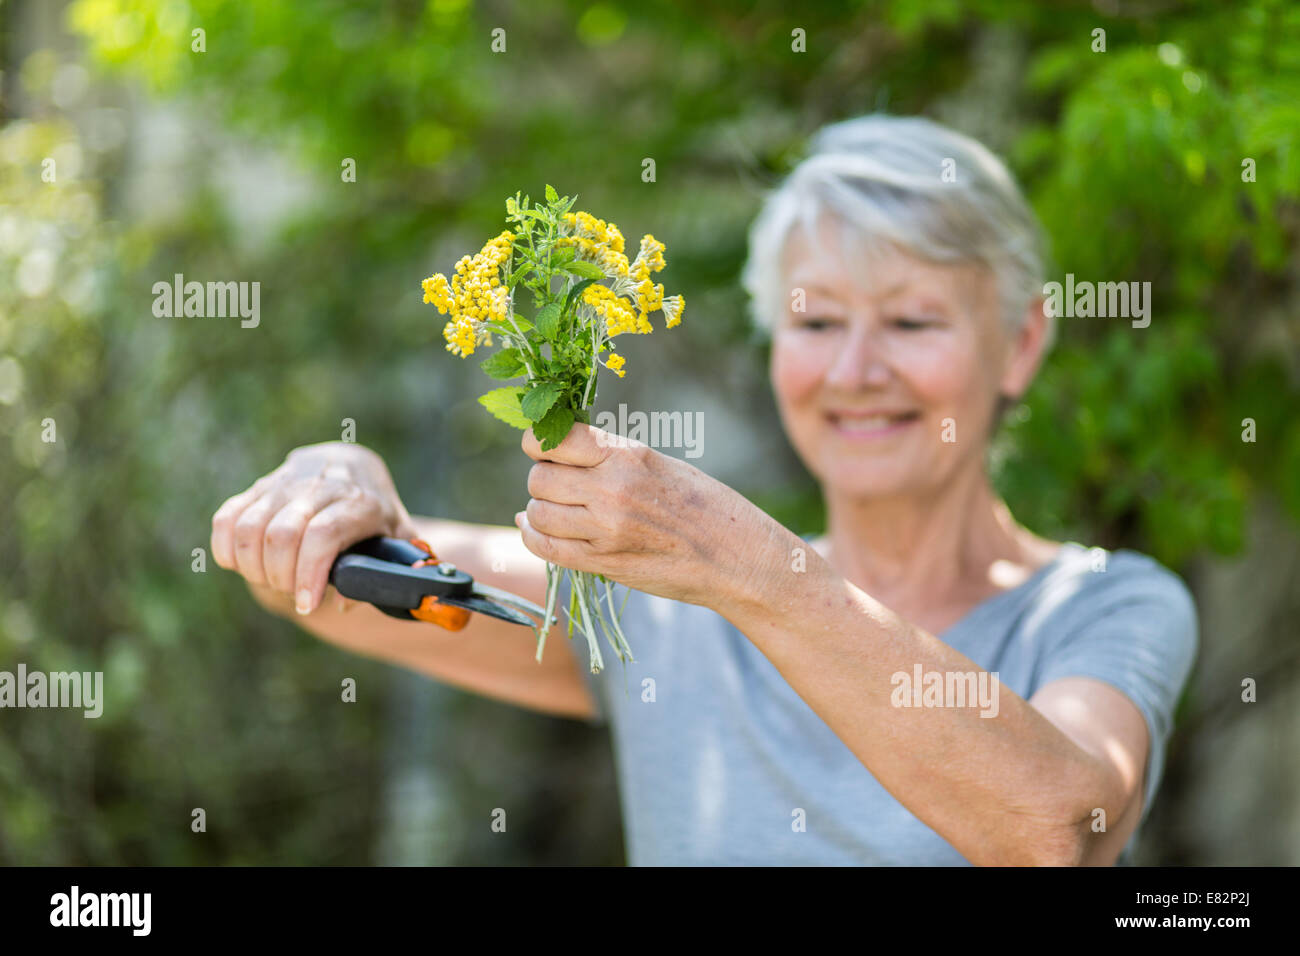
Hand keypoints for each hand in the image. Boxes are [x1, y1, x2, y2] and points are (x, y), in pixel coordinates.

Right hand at [211, 442, 416, 614]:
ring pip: (249, 527)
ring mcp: (286, 482)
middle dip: (281, 577)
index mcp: (361, 502)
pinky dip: (227, 549)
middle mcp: (321, 486)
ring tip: (273, 580)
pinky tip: (244, 565)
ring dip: (254, 567)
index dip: (309, 573)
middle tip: (294, 593)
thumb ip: (383, 574)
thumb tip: (343, 602)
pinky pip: (227, 517)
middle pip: (282, 535)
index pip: (323, 534)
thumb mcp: (396, 541)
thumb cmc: (377, 517)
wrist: (355, 468)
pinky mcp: (259, 485)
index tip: (307, 604)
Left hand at [516, 423, 781, 608]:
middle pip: (539, 478)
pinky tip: (537, 529)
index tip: (539, 448)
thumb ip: (609, 457)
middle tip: (558, 485)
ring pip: (538, 513)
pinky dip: (534, 536)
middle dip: (542, 480)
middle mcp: (612, 489)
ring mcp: (606, 529)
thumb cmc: (701, 504)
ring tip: (558, 510)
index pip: (554, 439)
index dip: (537, 442)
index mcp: (628, 455)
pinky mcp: (603, 562)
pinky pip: (546, 547)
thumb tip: (558, 450)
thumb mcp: (657, 464)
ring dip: (540, 510)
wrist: (734, 555)